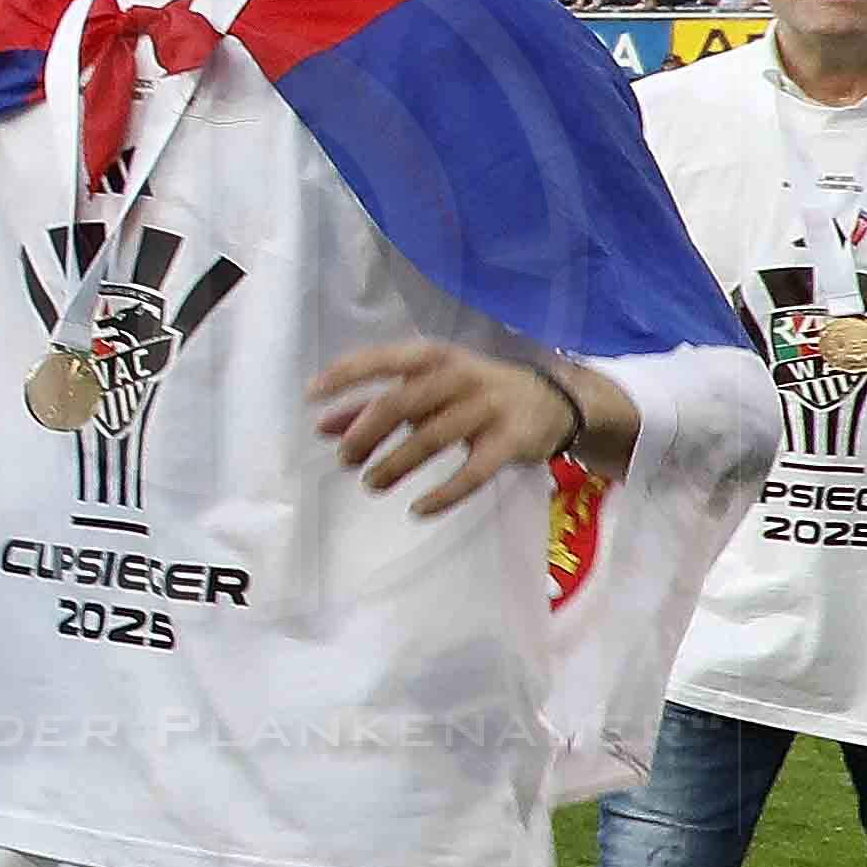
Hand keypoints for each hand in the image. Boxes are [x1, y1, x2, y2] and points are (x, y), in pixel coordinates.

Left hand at [310, 339, 594, 516]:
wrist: (555, 400)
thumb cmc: (472, 391)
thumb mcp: (426, 387)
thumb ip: (374, 403)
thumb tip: (323, 427)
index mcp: (434, 356)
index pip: (382, 359)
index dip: (345, 375)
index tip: (311, 396)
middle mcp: (460, 376)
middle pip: (402, 403)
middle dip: (365, 433)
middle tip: (344, 460)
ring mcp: (489, 407)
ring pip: (432, 438)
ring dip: (395, 464)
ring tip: (372, 483)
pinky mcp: (511, 441)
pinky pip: (473, 472)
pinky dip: (444, 494)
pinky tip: (419, 509)